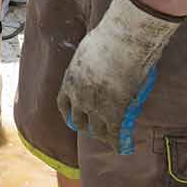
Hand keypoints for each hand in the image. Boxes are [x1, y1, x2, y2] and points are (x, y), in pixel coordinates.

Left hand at [57, 0, 181, 153]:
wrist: (120, 45)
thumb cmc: (107, 40)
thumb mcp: (89, 50)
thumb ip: (90, 59)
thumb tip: (97, 56)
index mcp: (70, 81)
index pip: (63, 103)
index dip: (68, 113)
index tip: (72, 117)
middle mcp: (78, 98)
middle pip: (78, 120)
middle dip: (85, 127)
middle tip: (92, 131)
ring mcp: (95, 107)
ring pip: (96, 129)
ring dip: (102, 136)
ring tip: (109, 140)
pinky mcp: (114, 112)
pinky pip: (114, 132)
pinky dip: (118, 141)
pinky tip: (123, 146)